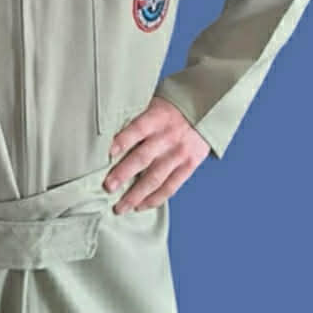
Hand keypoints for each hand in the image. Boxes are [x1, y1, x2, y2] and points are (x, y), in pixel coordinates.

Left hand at [104, 97, 210, 212]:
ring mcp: (179, 154)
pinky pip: (171, 186)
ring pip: (155, 178)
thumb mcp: (153, 104)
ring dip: (136, 195)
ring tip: (120, 207)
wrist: (208, 111)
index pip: (136, 129)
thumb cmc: (171, 110)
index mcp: (156, 118)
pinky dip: (155, 199)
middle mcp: (168, 137)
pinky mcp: (189, 166)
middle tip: (108, 187)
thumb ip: (135, 119)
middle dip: (123, 174)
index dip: (122, 141)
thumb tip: (105, 136)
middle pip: (143, 157)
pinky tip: (140, 206)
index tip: (107, 153)